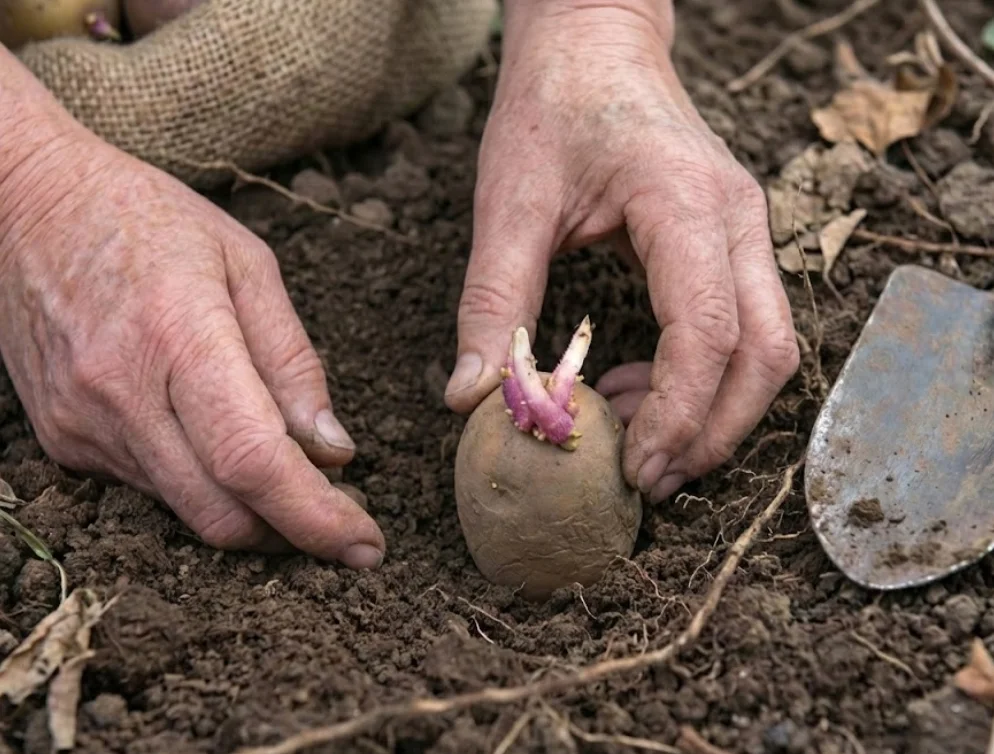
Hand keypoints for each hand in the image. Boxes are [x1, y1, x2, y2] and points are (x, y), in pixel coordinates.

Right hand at [0, 132, 384, 568]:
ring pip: (188, 513)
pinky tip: (217, 444)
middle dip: (294, 532)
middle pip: (223, 512)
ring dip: (251, 512)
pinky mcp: (62, 442)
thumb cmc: (150, 221)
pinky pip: (152, 492)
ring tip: (289, 472)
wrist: (27, 208)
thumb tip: (334, 451)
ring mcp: (82, 425)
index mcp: (179, 335)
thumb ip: (293, 362)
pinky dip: (202, 487)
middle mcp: (121, 394)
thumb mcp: (247, 264)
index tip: (366, 544)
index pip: (252, 459)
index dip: (317, 515)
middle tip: (341, 514)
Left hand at [445, 0, 798, 502]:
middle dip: (714, 432)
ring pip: (767, 348)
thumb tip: (471, 399)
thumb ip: (492, 300)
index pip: (710, 332)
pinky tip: (638, 388)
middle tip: (646, 480)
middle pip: (766, 354)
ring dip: (713, 411)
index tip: (630, 467)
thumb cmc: (552, 107)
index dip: (679, 414)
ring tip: (636, 439)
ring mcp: (744, 230)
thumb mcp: (508, 201)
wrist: (594, 42)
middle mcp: (735, 220)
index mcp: (686, 203)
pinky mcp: (730, 242)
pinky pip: (744, 327)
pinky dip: (703, 379)